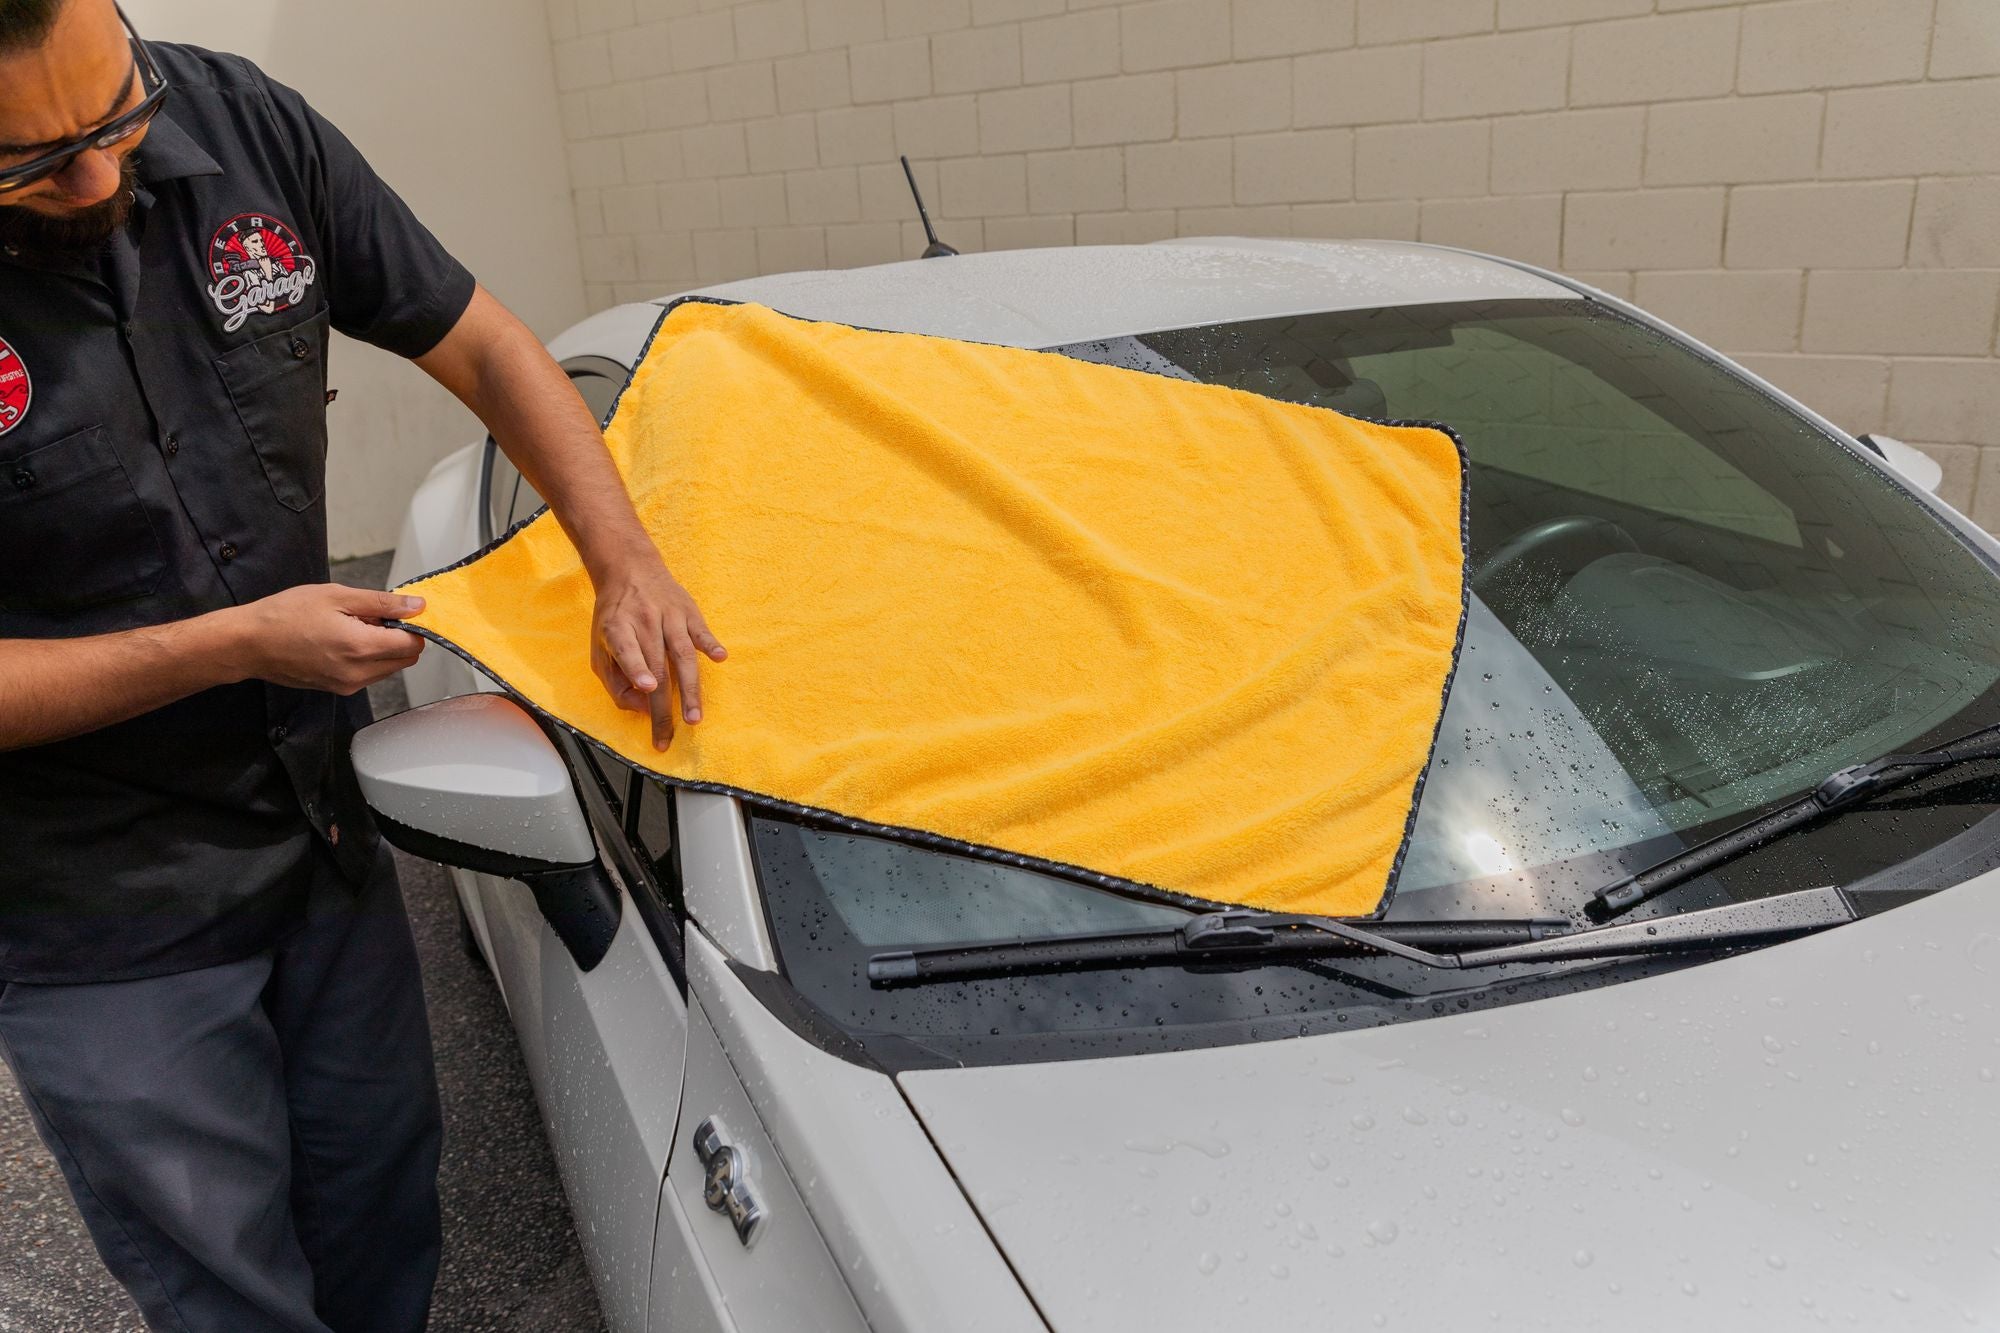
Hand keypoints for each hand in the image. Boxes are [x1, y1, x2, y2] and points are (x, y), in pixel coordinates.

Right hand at [231, 584, 426, 693]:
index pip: (414, 644)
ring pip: (388, 667)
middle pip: (405, 659)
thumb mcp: (336, 597)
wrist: (249, 643)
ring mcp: (347, 685)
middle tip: (371, 616)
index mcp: (361, 648)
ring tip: (351, 626)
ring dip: (382, 647)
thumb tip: (416, 606)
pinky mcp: (338, 689)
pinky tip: (342, 639)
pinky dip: (366, 657)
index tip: (399, 611)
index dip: (412, 625)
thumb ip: (382, 603)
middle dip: (398, 636)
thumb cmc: (285, 616)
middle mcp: (358, 673)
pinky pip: (368, 674)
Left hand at [590, 554, 725, 749]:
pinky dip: (711, 643)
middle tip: (668, 734)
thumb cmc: (614, 618)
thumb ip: (614, 682)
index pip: (627, 649)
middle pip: (657, 665)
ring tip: (694, 717)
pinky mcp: (688, 611)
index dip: (637, 668)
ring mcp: (668, 615)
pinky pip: (701, 630)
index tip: (647, 688)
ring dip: (689, 688)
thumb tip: (641, 708)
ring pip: (682, 654)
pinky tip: (720, 658)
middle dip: (663, 704)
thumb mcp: (598, 648)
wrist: (630, 569)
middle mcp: (643, 620)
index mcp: (616, 628)